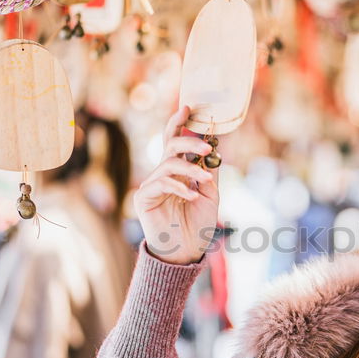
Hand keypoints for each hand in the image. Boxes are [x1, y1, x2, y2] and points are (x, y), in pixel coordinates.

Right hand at [134, 106, 219, 264]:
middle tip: (206, 148)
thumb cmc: (198, 226)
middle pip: (170, 145)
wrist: (187, 251)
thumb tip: (214, 148)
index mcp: (178, 171)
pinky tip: (193, 197)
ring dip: (190, 169)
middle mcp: (163, 174)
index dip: (179, 123)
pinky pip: (162, 183)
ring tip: (205, 180)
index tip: (189, 106)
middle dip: (188, 141)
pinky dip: (180, 187)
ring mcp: (152, 185)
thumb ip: (208, 171)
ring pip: (169, 163)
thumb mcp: (210, 194)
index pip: (175, 141)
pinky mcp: (144, 198)